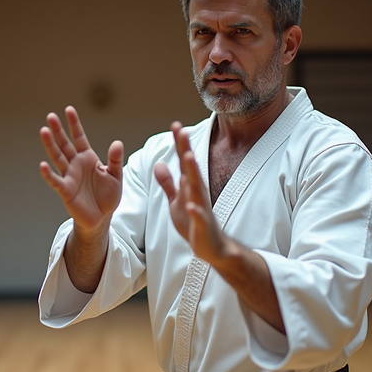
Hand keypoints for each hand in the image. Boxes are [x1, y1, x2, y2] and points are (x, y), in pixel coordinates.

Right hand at [40, 106, 123, 236]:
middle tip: (50, 116)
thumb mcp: (116, 176)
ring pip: (58, 158)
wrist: (102, 217)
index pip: (79, 137)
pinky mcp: (65, 191)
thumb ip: (115, 160)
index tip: (69, 109)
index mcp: (88, 158)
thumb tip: (117, 142)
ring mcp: (69, 176)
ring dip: (51, 145)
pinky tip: (43, 165)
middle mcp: (76, 164)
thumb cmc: (108, 196)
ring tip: (44, 131)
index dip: (74, 124)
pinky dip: (49, 174)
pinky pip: (56, 181)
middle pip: (65, 144)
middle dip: (58, 130)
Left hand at [153, 122, 228, 263]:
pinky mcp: (202, 227)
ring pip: (197, 189)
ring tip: (189, 157)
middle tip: (183, 130)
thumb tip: (158, 163)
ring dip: (194, 173)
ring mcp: (201, 209)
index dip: (180, 144)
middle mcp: (197, 194)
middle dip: (186, 150)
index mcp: (189, 187)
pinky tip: (192, 206)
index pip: (184, 162)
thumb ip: (168, 183)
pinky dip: (196, 212)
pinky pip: (199, 218)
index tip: (175, 124)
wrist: (212, 247)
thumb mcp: (176, 201)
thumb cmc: (194, 223)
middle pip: (190, 169)